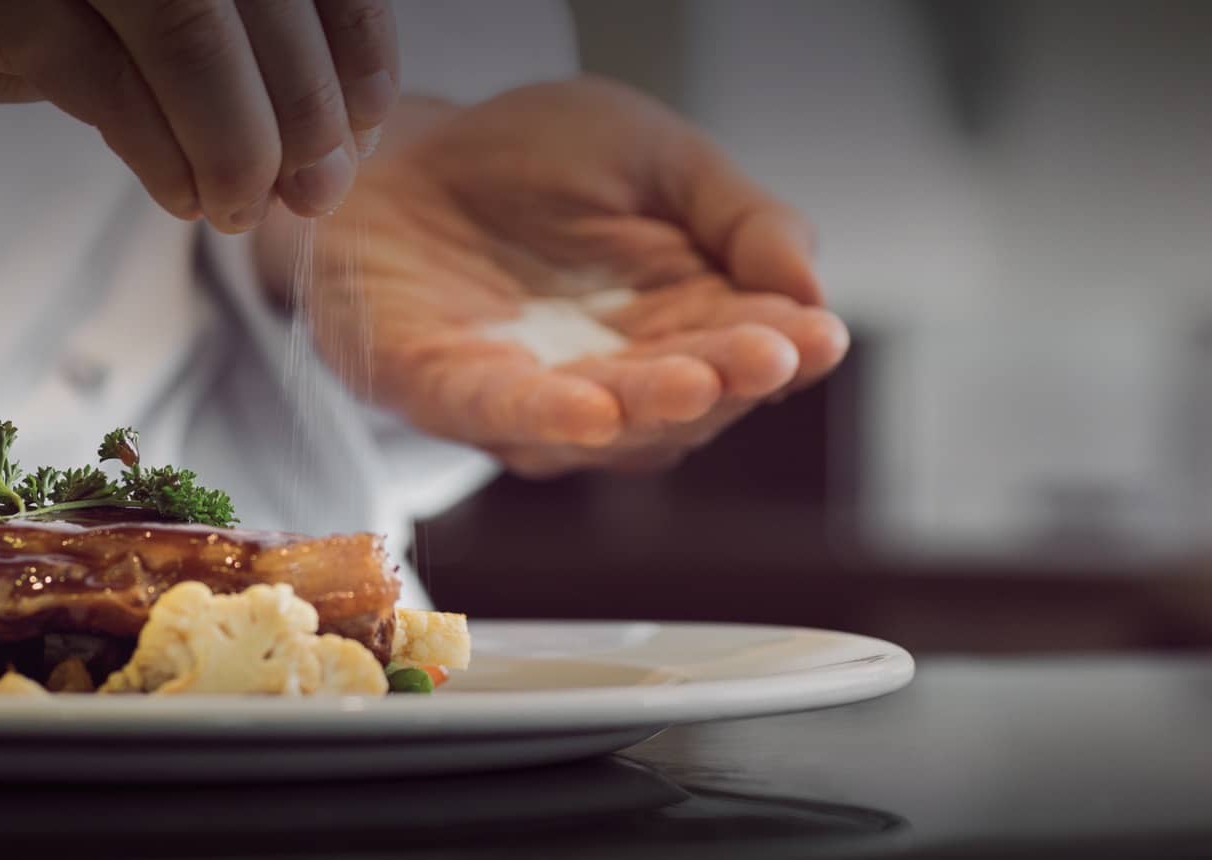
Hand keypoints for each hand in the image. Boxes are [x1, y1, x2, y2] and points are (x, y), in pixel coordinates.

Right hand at [0, 0, 399, 225]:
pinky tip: (184, 197)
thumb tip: (310, 118)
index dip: (351, 38)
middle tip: (318, 191)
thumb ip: (187, 42)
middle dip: (311, 103)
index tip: (363, 123)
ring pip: (201, 27)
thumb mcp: (90, 14)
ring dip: (246, 137)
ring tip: (241, 208)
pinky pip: (119, 77)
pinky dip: (170, 149)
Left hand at [262, 77, 847, 476]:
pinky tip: (590, 411)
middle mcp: (613, 376)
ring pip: (604, 425)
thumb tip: (812, 288)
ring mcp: (531, 397)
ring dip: (647, 408)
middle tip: (766, 358)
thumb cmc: (526, 158)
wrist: (394, 149)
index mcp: (678, 320)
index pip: (746, 349)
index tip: (817, 337)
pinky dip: (542, 418)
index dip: (783, 349)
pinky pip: (496, 415)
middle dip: (726, 379)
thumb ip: (737, 215)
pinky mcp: (444, 392)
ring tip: (693, 381)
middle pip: (686, 400)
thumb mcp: (654, 155)